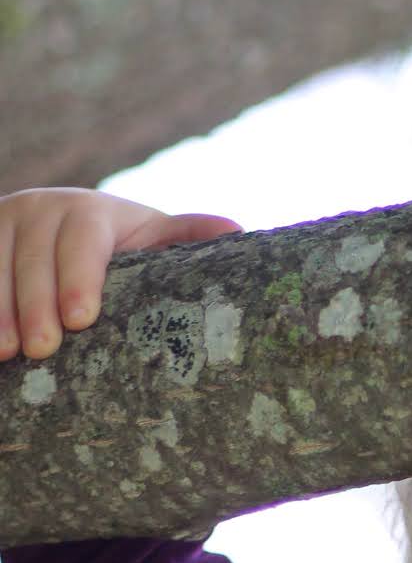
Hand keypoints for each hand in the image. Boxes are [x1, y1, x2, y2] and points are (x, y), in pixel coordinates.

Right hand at [0, 187, 241, 361]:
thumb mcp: (148, 235)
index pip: (83, 241)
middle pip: (33, 259)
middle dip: (35, 305)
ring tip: (4, 353)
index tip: (82, 320)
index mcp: (88, 210)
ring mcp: (2, 223)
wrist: (51, 223)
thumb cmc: (115, 243)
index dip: (80, 278)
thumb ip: (185, 235)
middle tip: (42, 350)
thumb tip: (238, 231)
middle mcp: (40, 210)